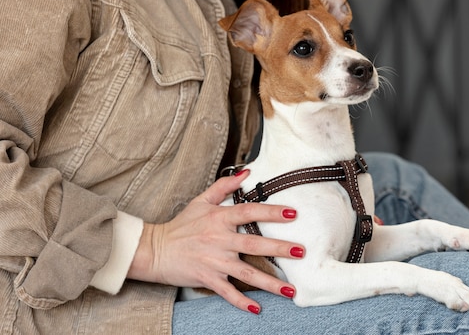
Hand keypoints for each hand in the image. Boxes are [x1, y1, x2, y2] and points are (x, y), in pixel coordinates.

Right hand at [128, 170, 304, 313]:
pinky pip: (227, 292)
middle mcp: (219, 240)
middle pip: (253, 245)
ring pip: (246, 273)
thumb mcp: (201, 200)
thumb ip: (224, 185)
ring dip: (270, 283)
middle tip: (300, 251)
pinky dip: (241, 302)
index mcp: (219, 219)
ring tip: (290, 289)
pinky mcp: (207, 278)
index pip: (249, 212)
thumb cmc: (181, 225)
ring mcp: (214, 261)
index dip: (271, 212)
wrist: (155, 250)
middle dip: (278, 248)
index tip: (292, 214)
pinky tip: (257, 309)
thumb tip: (246, 171)